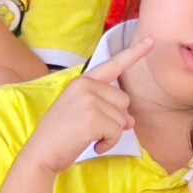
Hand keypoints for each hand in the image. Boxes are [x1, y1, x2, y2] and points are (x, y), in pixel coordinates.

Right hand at [20, 36, 153, 174]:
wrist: (41, 153)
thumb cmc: (62, 135)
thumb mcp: (84, 115)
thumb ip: (108, 110)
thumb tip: (131, 120)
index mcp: (83, 81)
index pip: (114, 64)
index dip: (135, 53)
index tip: (151, 40)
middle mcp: (86, 85)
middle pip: (124, 101)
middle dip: (115, 119)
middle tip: (93, 129)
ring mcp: (89, 100)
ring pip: (123, 118)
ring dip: (111, 134)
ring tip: (89, 137)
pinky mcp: (93, 118)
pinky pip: (117, 132)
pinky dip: (108, 143)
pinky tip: (92, 145)